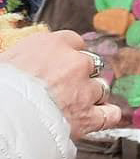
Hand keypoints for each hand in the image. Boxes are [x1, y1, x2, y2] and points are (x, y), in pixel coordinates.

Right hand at [0, 30, 119, 137]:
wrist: (2, 117)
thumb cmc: (1, 87)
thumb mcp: (9, 60)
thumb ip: (30, 59)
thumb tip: (30, 64)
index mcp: (51, 45)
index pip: (73, 41)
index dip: (69, 53)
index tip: (63, 61)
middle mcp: (74, 63)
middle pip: (90, 63)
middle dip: (80, 75)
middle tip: (64, 86)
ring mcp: (85, 90)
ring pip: (101, 88)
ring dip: (90, 95)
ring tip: (72, 104)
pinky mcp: (89, 116)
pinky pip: (110, 114)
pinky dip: (106, 115)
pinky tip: (99, 116)